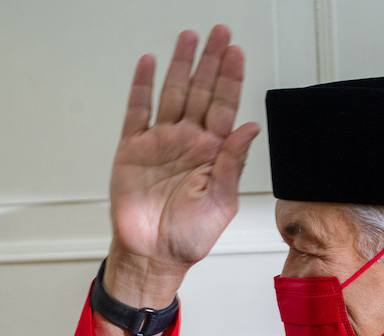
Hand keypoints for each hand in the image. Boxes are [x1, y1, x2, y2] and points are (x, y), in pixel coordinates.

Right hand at [108, 26, 259, 289]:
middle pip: (201, 92)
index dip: (231, 79)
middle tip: (219, 33)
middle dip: (210, 62)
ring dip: (181, 66)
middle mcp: (188, 143)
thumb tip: (250, 128)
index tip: (237, 53)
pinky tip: (149, 64)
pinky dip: (141, 86)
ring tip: (189, 38)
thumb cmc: (189, 237)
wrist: (152, 255)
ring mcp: (160, 143)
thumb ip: (233, 163)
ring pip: (172, 93)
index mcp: (213, 155)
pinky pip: (137, 111)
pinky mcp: (133, 150)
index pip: (225, 108)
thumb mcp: (221, 202)